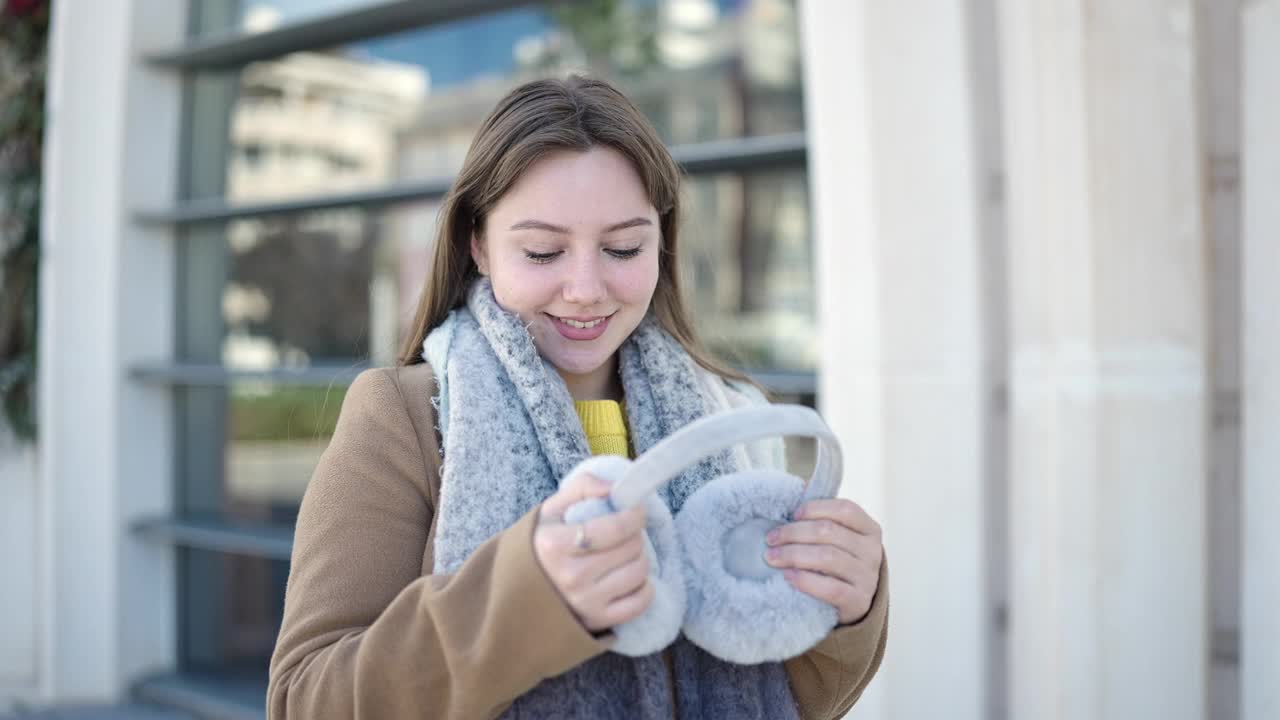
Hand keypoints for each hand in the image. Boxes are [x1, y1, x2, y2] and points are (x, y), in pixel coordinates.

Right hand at [534, 472, 653, 632]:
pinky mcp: (597, 620)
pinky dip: (644, 587)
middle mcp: (570, 576)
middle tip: (625, 533)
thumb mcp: (552, 510)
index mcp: (555, 545)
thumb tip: (615, 488)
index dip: (634, 515)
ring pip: (639, 572)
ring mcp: (585, 602)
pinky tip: (630, 577)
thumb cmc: (542, 544)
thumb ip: (583, 487)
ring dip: (640, 558)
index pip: (614, 528)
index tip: (635, 510)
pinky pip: (640, 602)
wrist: (518, 590)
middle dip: (634, 535)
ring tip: (625, 553)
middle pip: (630, 548)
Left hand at [764, 498, 883, 624]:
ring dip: (793, 554)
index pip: (845, 509)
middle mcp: (873, 552)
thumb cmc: (837, 565)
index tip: (791, 514)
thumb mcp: (836, 540)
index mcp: (869, 529)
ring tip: (771, 557)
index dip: (815, 508)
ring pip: (827, 557)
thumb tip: (799, 489)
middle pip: (829, 532)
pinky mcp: (858, 602)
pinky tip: (787, 576)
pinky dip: (805, 580)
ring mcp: (868, 578)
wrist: (851, 605)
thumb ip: (821, 518)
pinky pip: (830, 588)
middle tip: (770, 539)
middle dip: (793, 533)